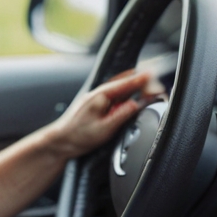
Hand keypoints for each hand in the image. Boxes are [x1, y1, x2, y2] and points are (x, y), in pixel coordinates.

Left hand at [45, 70, 160, 160]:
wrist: (60, 141)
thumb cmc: (78, 135)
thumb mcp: (104, 128)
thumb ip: (121, 115)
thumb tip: (136, 104)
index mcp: (100, 95)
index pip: (126, 83)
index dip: (141, 80)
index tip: (154, 75)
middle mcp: (98, 93)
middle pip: (124, 82)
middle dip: (140, 81)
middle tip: (155, 84)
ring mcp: (97, 98)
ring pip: (120, 87)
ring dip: (134, 86)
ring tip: (148, 86)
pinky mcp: (96, 105)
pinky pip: (115, 94)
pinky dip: (126, 92)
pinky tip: (131, 95)